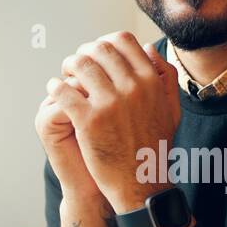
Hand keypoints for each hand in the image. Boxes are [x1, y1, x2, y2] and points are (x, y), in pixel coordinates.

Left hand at [46, 31, 180, 212]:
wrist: (142, 185)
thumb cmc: (154, 148)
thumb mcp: (171, 109)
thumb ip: (165, 76)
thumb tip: (147, 48)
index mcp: (151, 81)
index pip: (123, 41)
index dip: (105, 43)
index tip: (97, 54)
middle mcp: (132, 88)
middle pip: (99, 49)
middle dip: (84, 52)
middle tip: (75, 64)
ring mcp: (110, 103)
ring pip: (80, 65)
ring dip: (68, 65)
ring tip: (64, 75)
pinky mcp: (89, 121)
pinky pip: (64, 90)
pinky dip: (56, 86)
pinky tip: (54, 90)